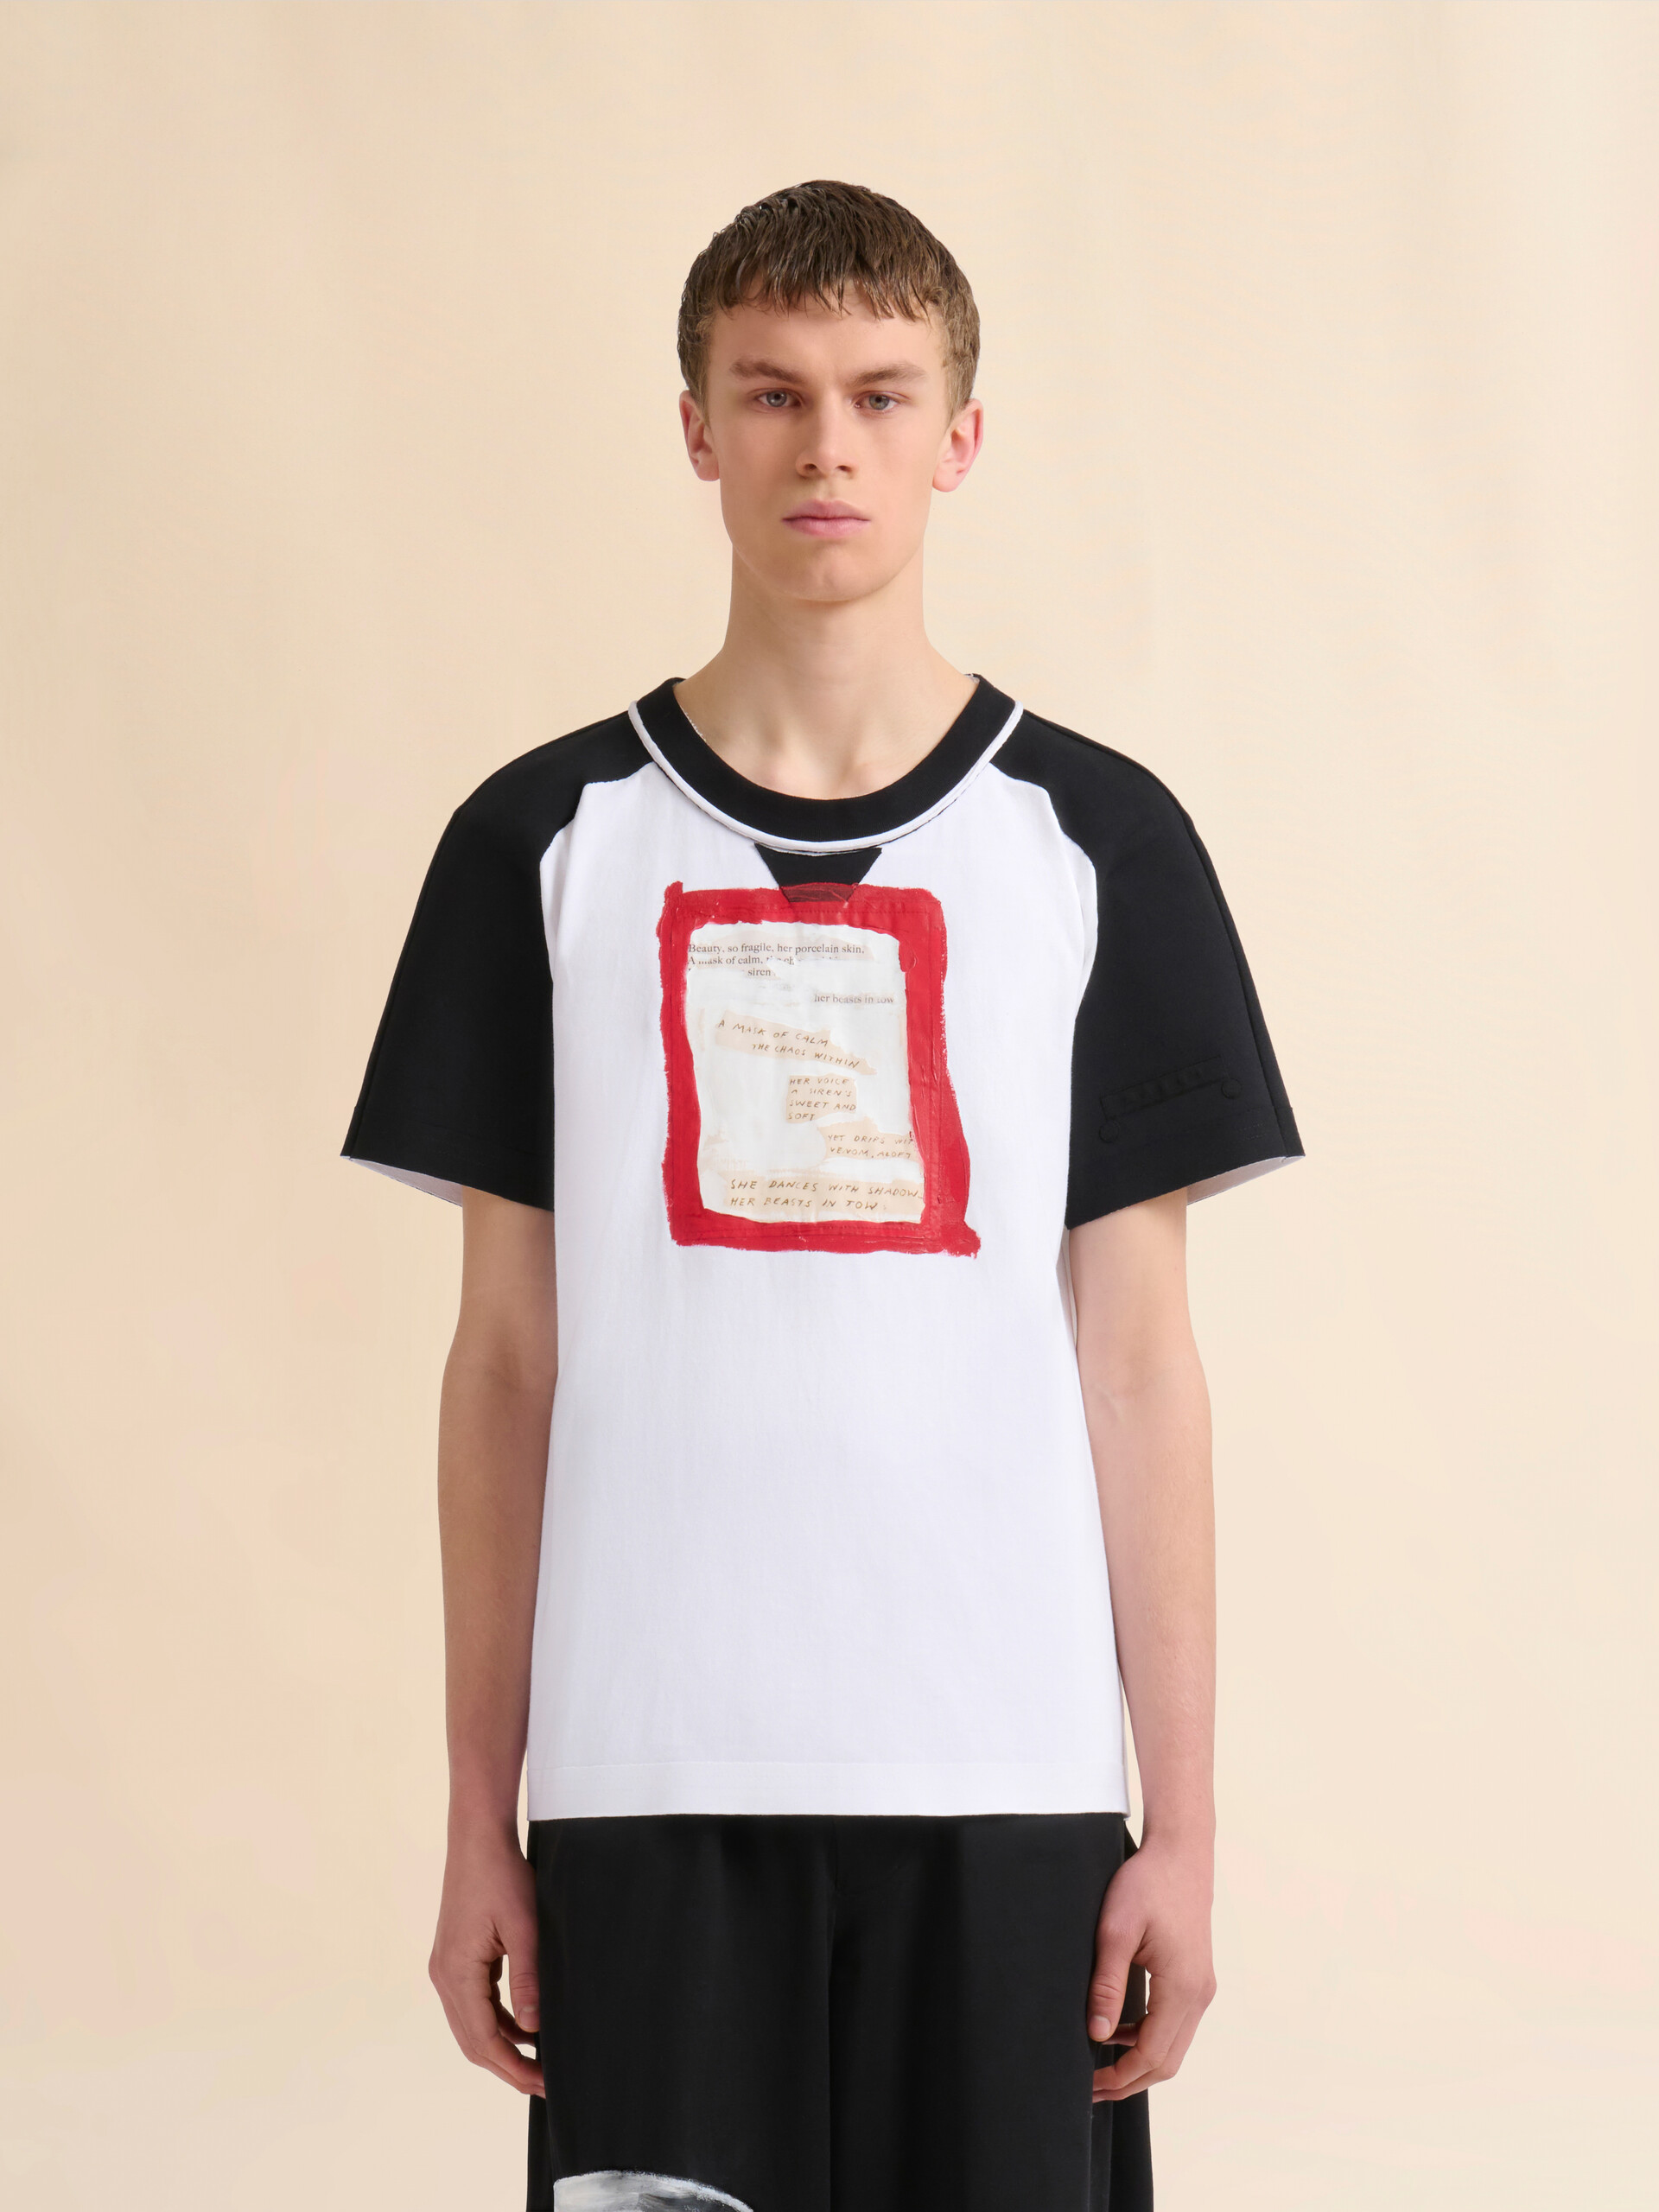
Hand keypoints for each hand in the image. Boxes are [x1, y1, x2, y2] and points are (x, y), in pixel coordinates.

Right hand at [428, 1823, 543, 2094]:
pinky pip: (475, 2004)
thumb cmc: (502, 1876)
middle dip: (508, 2066)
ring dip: (503, 2046)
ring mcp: (446, 1968)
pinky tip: (525, 2026)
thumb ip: (529, 1978)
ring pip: (472, 2026)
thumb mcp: (524, 1927)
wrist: (477, 1840)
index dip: (514, 2068)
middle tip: (545, 2083)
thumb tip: (534, 2028)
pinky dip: (498, 2020)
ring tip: (538, 2062)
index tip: (544, 2083)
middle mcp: (444, 1976)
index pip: (484, 2040)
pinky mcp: (455, 1959)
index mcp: (457, 1973)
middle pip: (473, 2042)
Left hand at [1087, 1833, 1215, 2101]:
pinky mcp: (1196, 1980)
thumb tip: (1097, 2034)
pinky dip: (1148, 2040)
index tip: (1088, 2084)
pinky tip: (1118, 2032)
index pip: (1152, 2054)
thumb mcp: (1116, 1930)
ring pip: (1173, 2047)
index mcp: (1182, 1987)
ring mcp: (1202, 1989)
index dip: (1120, 2077)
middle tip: (1090, 2087)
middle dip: (1129, 2080)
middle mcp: (1200, 1995)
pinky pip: (1175, 2026)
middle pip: (1167, 2061)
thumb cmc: (1146, 1884)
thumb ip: (1107, 1984)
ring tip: (1098, 2064)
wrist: (1180, 1854)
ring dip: (1139, 2062)